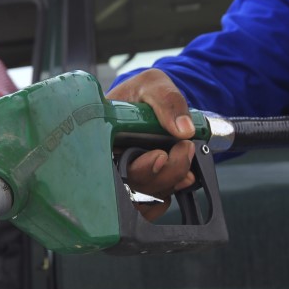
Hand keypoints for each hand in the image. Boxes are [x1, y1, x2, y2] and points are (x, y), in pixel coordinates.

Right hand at [106, 69, 196, 220]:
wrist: (152, 102)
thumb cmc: (142, 92)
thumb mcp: (153, 83)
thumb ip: (167, 100)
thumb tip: (184, 129)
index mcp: (102, 137)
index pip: (110, 165)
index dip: (136, 167)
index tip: (160, 156)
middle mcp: (109, 161)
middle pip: (130, 185)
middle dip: (163, 173)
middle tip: (183, 149)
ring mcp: (125, 175)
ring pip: (145, 196)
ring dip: (172, 180)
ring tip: (186, 154)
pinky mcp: (142, 183)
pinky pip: (152, 204)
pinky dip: (170, 193)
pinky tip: (182, 177)